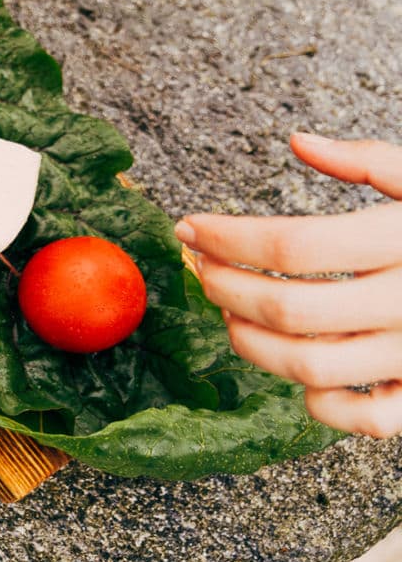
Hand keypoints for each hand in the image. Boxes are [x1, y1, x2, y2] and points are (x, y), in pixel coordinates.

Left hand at [178, 134, 401, 437]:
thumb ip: (370, 160)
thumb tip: (298, 141)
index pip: (294, 244)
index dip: (228, 237)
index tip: (191, 228)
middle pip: (291, 309)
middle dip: (226, 288)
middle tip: (200, 269)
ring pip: (313, 369)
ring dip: (252, 344)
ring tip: (230, 314)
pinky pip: (367, 420)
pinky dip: (320, 406)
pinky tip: (297, 374)